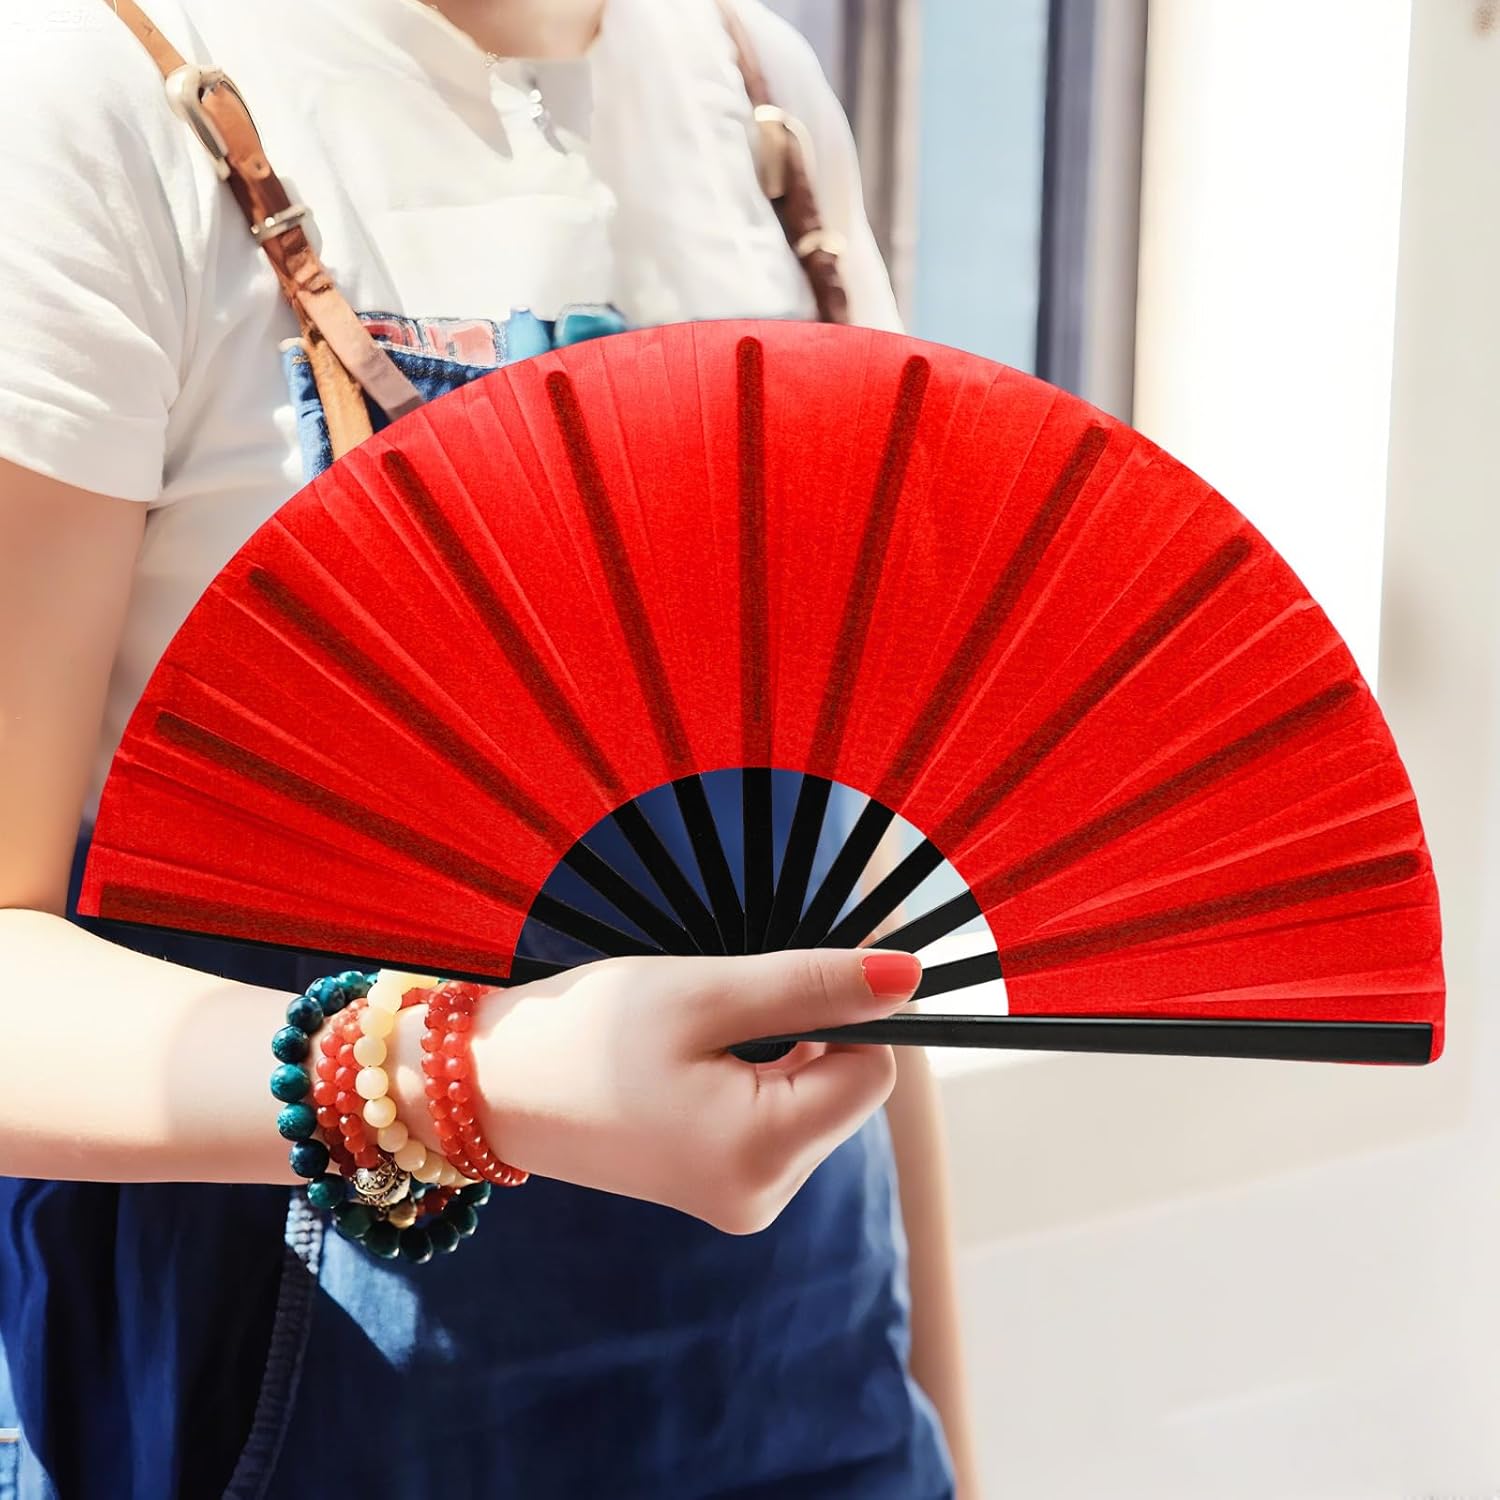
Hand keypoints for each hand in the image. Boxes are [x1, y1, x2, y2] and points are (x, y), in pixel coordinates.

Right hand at [390, 949, 920, 1233]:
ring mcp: (741, 1203)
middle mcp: (761, 1198)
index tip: (793, 976)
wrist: (490, 1087)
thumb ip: (814, 986)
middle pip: (847, 1091)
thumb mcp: (706, 992)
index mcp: (761, 1155)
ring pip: (816, 1102)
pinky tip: (696, 1063)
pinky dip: (759, 1079)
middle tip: (724, 1007)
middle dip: (809, 1035)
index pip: (873, 1072)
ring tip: (699, 1038)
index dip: (849, 1012)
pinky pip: (779, 1122)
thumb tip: (910, 976)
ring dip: (781, 1054)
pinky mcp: (721, 1191)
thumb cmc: (587, 1031)